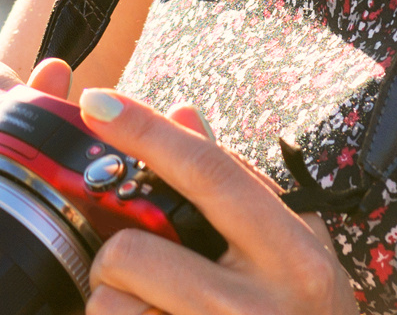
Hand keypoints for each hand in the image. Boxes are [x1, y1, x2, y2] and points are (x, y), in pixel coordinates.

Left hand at [78, 88, 355, 314]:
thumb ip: (241, 186)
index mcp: (294, 257)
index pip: (210, 174)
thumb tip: (183, 116)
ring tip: (153, 314)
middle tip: (139, 273)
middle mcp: (260, 307)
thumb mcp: (299, 250)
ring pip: (112, 306)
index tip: (97, 102)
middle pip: (134, 251)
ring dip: (114, 308)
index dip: (147, 131)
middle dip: (118, 256)